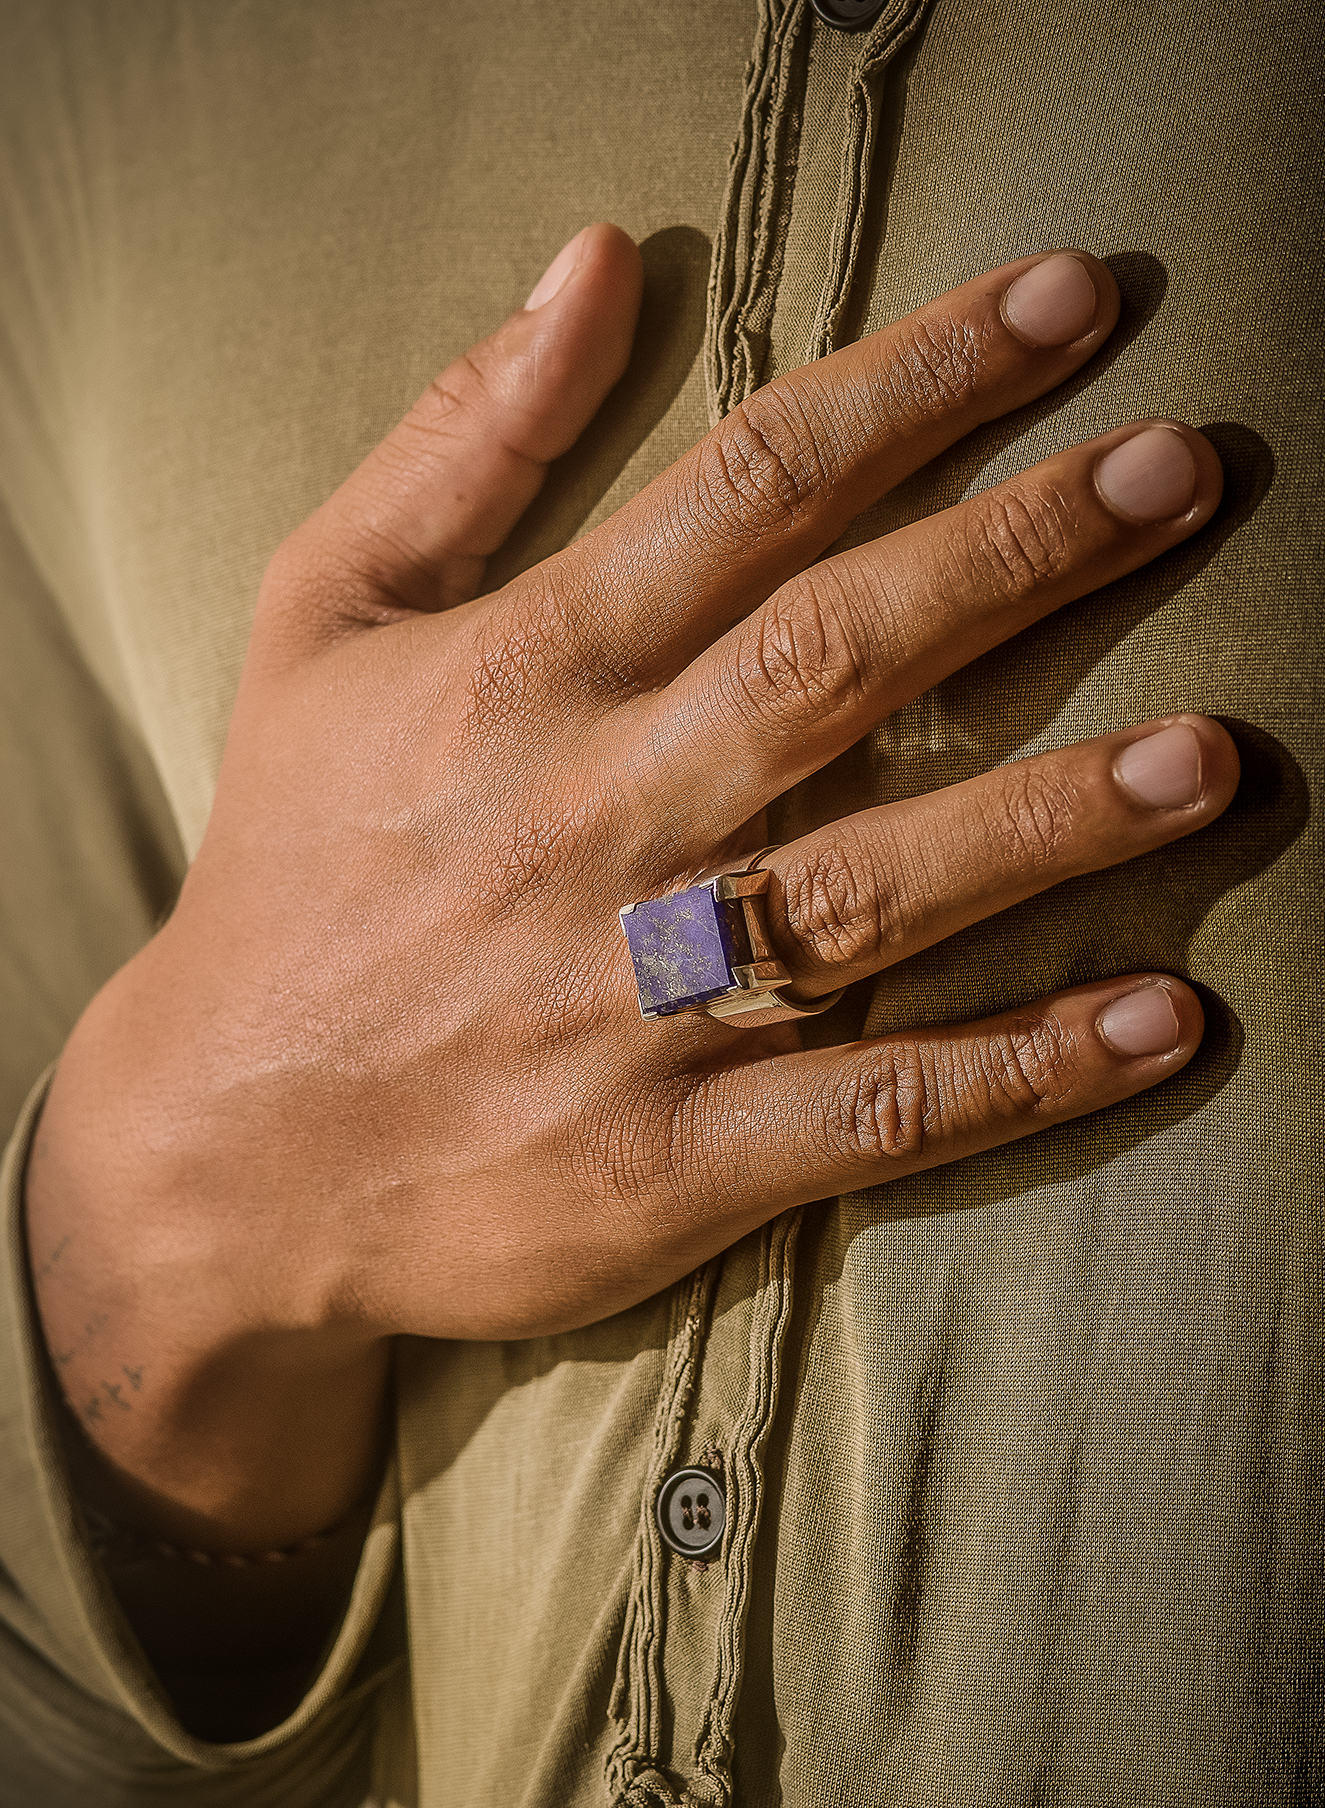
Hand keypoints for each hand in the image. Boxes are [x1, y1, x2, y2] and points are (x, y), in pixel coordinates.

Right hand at [28, 229, 1237, 1551]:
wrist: (224, 1145)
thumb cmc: (294, 864)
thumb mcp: (326, 618)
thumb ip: (463, 437)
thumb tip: (598, 257)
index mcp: (521, 674)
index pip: (748, 490)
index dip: (921, 386)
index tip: (1073, 310)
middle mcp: (591, 822)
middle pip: (830, 663)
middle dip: (1017, 560)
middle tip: (1183, 476)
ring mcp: (632, 1001)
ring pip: (870, 890)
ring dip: (1050, 820)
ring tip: (1210, 756)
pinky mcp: (666, 1160)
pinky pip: (868, 1109)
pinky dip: (1016, 1071)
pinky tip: (1156, 1023)